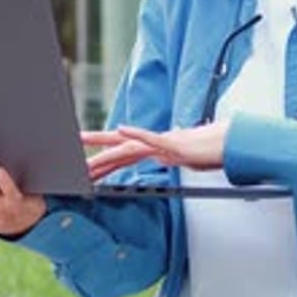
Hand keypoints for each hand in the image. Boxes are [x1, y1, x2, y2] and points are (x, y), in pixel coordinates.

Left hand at [82, 121, 228, 180]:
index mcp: (151, 149)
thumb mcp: (180, 158)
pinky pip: (150, 137)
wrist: (225, 145)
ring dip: (107, 151)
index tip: (82, 166)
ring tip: (88, 158)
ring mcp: (161, 142)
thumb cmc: (203, 150)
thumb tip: (162, 155)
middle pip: (117, 147)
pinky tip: (121, 129)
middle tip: (71, 152)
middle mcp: (152, 143)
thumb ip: (168, 155)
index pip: (121, 154)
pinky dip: (135, 133)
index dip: (101, 159)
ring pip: (128, 146)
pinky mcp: (173, 143)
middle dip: (94, 151)